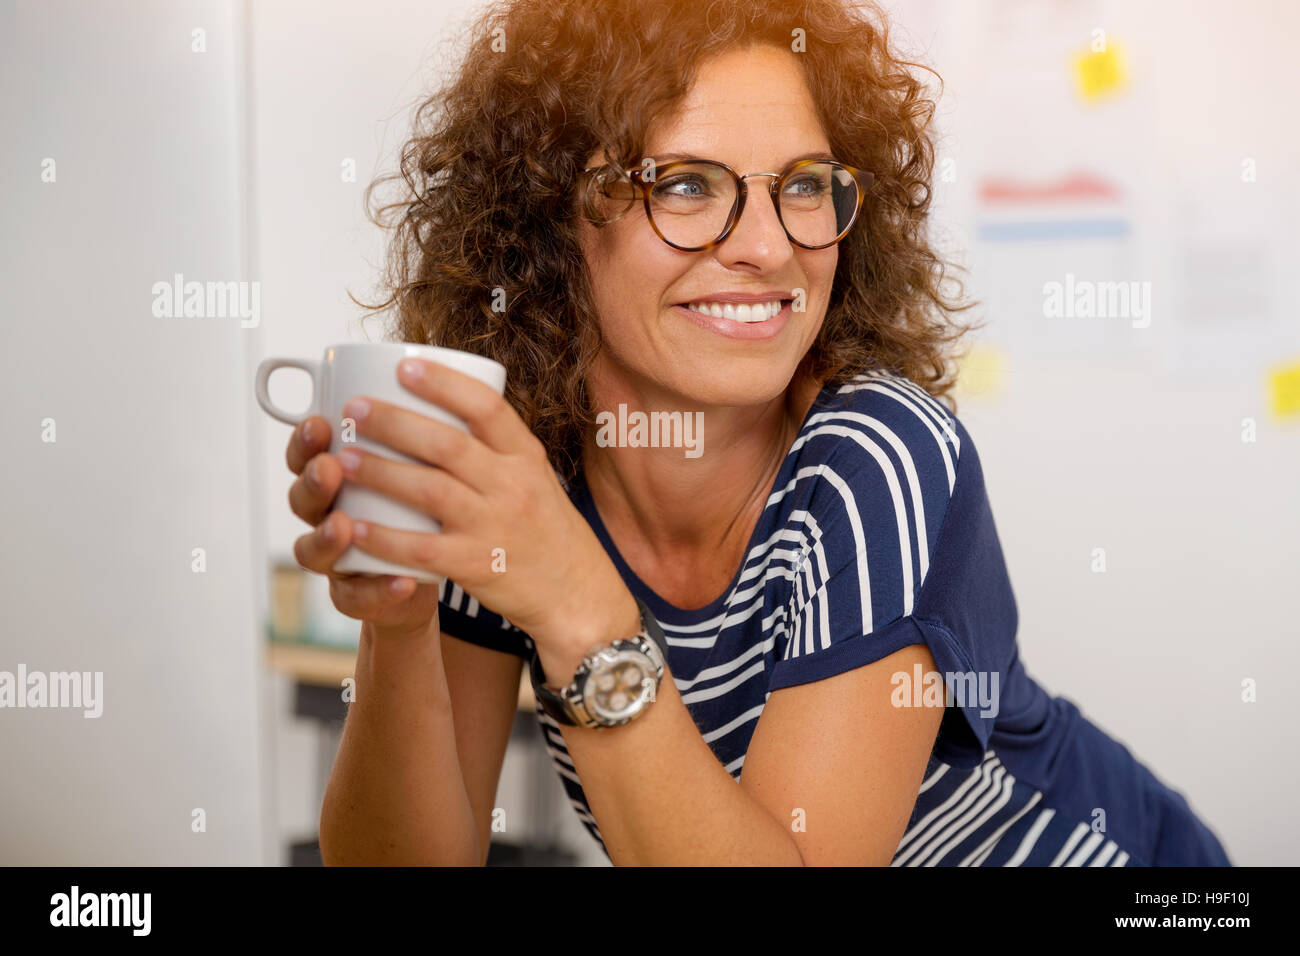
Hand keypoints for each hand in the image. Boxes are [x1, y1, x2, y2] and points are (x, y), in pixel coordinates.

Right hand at [284, 414, 439, 637]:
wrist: (442, 570)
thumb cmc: (430, 503)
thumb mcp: (426, 459)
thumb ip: (418, 424)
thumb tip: (426, 365)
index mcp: (340, 475)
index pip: (308, 452)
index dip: (305, 439)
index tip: (321, 421)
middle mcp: (330, 514)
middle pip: (302, 498)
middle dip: (312, 481)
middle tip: (330, 467)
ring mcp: (340, 558)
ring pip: (315, 550)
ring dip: (328, 535)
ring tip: (343, 525)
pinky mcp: (362, 596)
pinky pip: (359, 597)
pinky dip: (380, 590)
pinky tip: (404, 581)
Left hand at [333, 357, 635, 670]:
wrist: (575, 592)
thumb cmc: (546, 528)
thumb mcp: (535, 475)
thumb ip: (495, 446)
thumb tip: (441, 402)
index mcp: (525, 456)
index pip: (487, 407)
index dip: (443, 384)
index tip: (404, 367)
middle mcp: (512, 486)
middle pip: (447, 445)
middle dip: (393, 422)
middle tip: (354, 408)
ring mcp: (494, 526)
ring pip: (429, 491)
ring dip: (381, 472)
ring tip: (344, 458)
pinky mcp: (477, 566)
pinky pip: (421, 549)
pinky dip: (384, 537)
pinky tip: (354, 526)